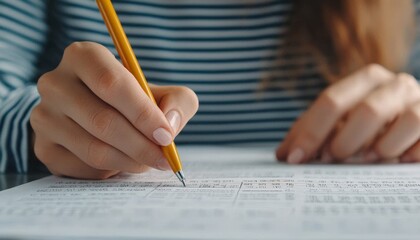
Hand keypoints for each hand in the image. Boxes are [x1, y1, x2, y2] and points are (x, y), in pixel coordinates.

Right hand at [30, 42, 198, 178]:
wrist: (97, 115)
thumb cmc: (134, 101)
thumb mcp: (164, 92)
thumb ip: (178, 101)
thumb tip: (169, 125)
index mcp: (83, 56)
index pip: (112, 84)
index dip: (143, 113)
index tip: (166, 136)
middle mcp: (55, 83)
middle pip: (102, 121)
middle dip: (140, 145)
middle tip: (163, 159)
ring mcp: (44, 116)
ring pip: (94, 149)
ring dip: (129, 161)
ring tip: (147, 161)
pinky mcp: (43, 147)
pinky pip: (83, 168)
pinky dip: (111, 171)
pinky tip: (122, 162)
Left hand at [276, 64, 419, 163]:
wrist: (416, 119)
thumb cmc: (371, 124)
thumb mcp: (340, 123)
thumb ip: (312, 133)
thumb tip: (283, 155)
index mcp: (366, 80)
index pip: (331, 101)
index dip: (310, 132)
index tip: (295, 159)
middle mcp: (395, 84)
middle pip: (366, 110)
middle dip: (345, 141)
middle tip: (332, 161)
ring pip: (404, 121)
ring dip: (381, 148)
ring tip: (368, 160)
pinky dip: (408, 154)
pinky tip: (397, 161)